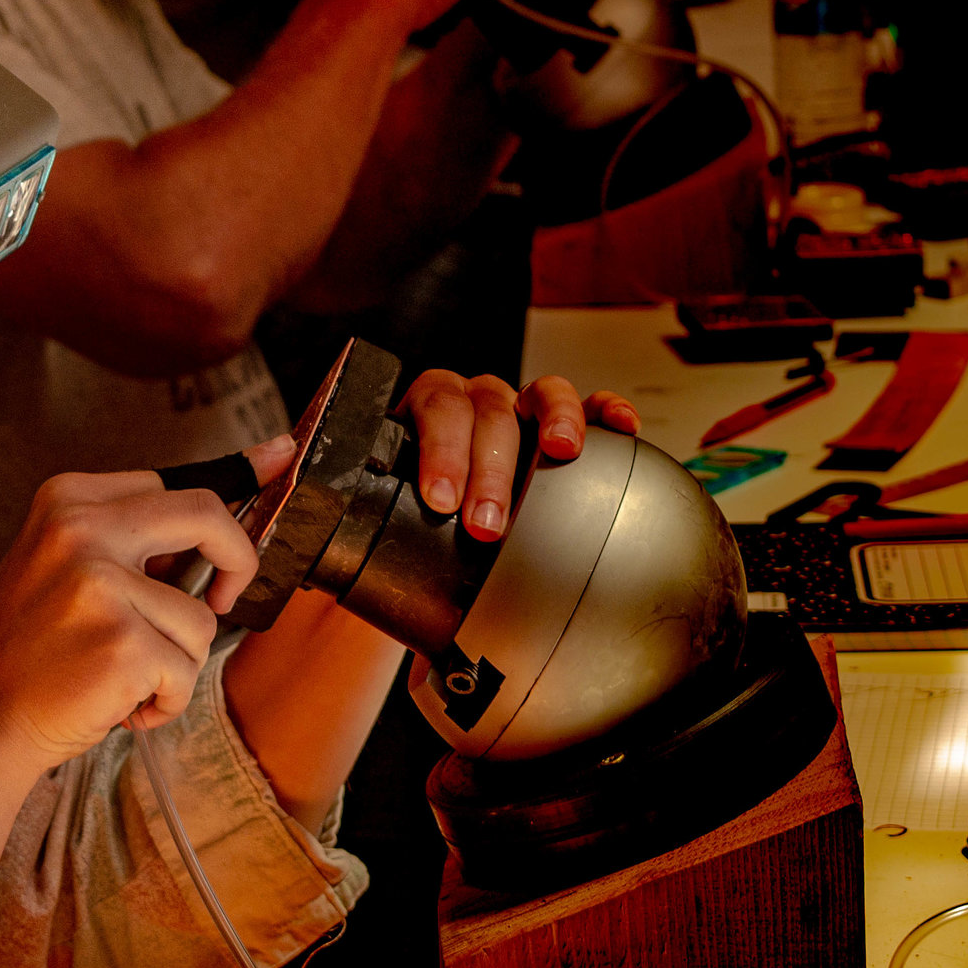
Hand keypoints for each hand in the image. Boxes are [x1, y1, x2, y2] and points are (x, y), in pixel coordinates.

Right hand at [0, 472, 261, 772]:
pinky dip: (164, 702)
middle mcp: (82, 530)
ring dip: (175, 663)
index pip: (176, 483)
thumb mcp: (63, 567)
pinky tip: (117, 706)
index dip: (237, 484)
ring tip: (121, 679)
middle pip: (207, 517)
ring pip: (201, 619)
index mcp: (69, 500)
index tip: (282, 456)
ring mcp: (101, 585)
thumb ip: (134, 541)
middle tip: (226, 599)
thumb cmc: (28, 654)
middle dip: (239, 560)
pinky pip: (187, 672)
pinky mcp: (121, 644)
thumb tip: (229, 510)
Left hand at [397, 372, 641, 540]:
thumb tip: (346, 576)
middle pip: (488, 410)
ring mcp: (520, 408)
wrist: (436, 519)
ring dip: (553, 420)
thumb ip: (377, 530)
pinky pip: (590, 405)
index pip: (435, 408)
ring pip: (541, 391)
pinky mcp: (562, 423)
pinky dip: (605, 412)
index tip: (440, 501)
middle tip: (486, 522)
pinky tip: (621, 428)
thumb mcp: (387, 517)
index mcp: (426, 412)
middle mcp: (475, 401)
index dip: (440, 450)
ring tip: (561, 453)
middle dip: (489, 468)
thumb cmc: (412, 517)